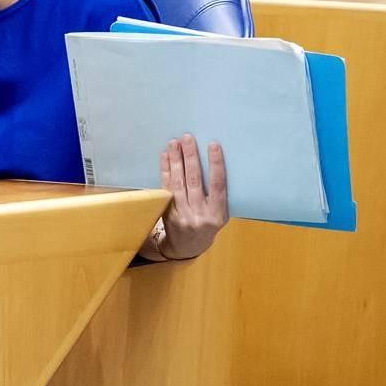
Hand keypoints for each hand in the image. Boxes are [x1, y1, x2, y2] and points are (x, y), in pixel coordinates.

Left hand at [157, 134, 228, 259]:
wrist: (187, 247)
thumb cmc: (207, 225)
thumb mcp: (219, 214)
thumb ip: (217, 195)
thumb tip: (215, 162)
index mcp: (217, 214)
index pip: (218, 186)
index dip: (216, 165)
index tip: (213, 145)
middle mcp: (200, 214)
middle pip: (194, 181)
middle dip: (191, 157)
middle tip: (187, 137)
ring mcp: (182, 214)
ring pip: (178, 183)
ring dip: (176, 160)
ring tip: (175, 143)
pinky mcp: (167, 212)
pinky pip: (166, 187)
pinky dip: (165, 170)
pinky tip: (165, 156)